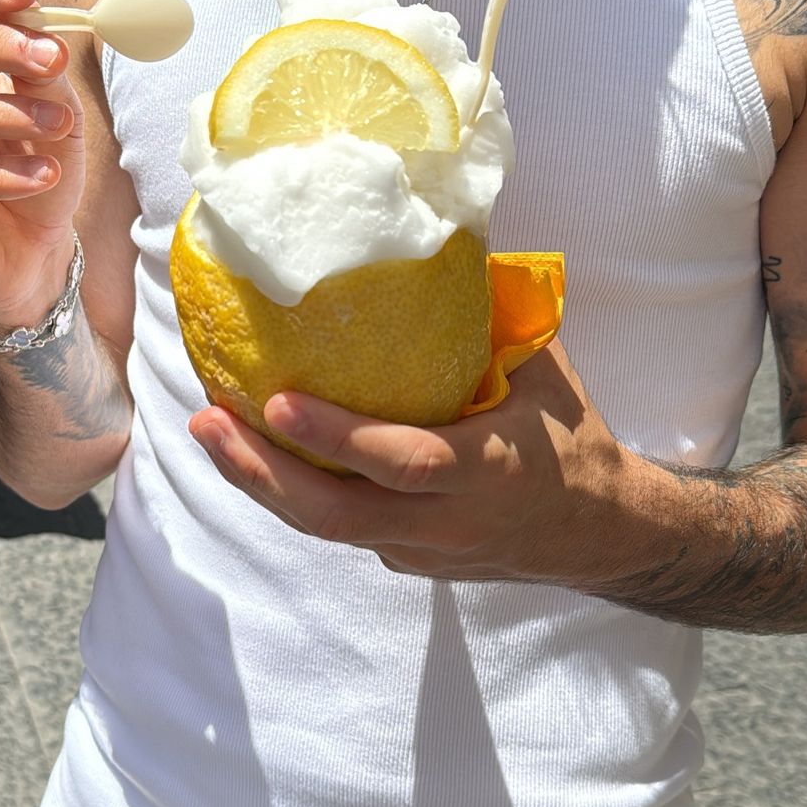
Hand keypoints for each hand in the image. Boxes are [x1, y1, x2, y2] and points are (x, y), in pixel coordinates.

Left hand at [188, 341, 641, 584]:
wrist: (600, 534)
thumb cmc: (574, 442)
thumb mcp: (547, 377)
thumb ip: (492, 325)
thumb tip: (434, 246)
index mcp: (491, 471)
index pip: (404, 462)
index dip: (337, 438)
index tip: (277, 402)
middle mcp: (449, 523)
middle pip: (337, 516)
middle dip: (262, 473)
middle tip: (206, 422)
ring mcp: (422, 551)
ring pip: (326, 529)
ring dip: (260, 483)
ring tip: (207, 432)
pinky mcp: (406, 560)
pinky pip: (340, 527)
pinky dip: (292, 491)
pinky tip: (253, 451)